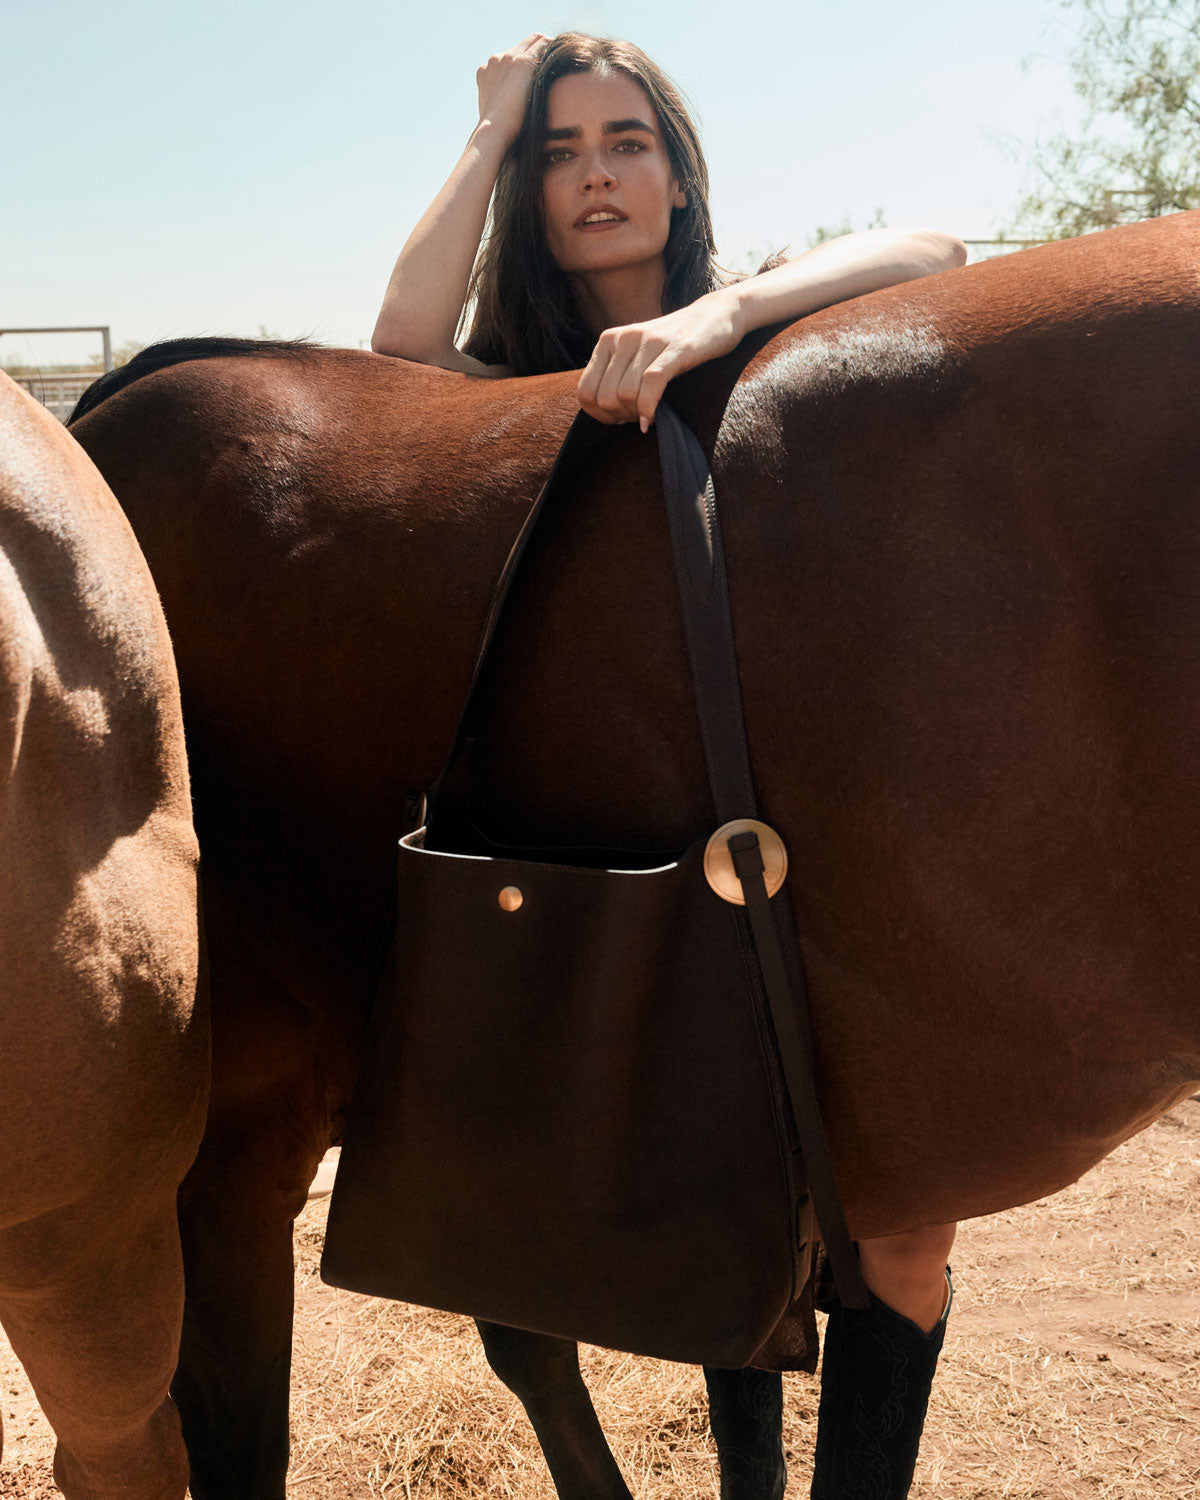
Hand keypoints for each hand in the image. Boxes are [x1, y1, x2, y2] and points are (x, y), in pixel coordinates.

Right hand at [476, 34, 550, 144]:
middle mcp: (495, 61)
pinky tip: (563, 58)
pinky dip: (552, 48)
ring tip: (560, 60)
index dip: (523, 61)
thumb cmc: (497, 134)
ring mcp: (508, 58)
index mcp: (485, 73)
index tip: (536, 71)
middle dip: (536, 51)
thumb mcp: (496, 117)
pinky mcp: (522, 61)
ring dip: (546, 48)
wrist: (494, 132)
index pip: (507, 58)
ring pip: (533, 41)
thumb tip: (513, 118)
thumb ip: (503, 107)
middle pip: (520, 46)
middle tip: (552, 62)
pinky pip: (542, 44)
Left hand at [575, 292, 743, 430]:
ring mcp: (649, 341)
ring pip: (625, 394)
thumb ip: (615, 377)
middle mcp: (624, 337)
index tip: (619, 417)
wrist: (715, 316)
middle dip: (619, 416)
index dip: (599, 415)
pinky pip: (651, 385)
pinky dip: (649, 409)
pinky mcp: (675, 348)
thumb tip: (601, 412)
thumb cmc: (674, 345)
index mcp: (609, 340)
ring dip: (636, 414)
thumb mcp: (637, 356)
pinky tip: (652, 418)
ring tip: (647, 415)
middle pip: (604, 398)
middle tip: (637, 417)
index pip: (585, 392)